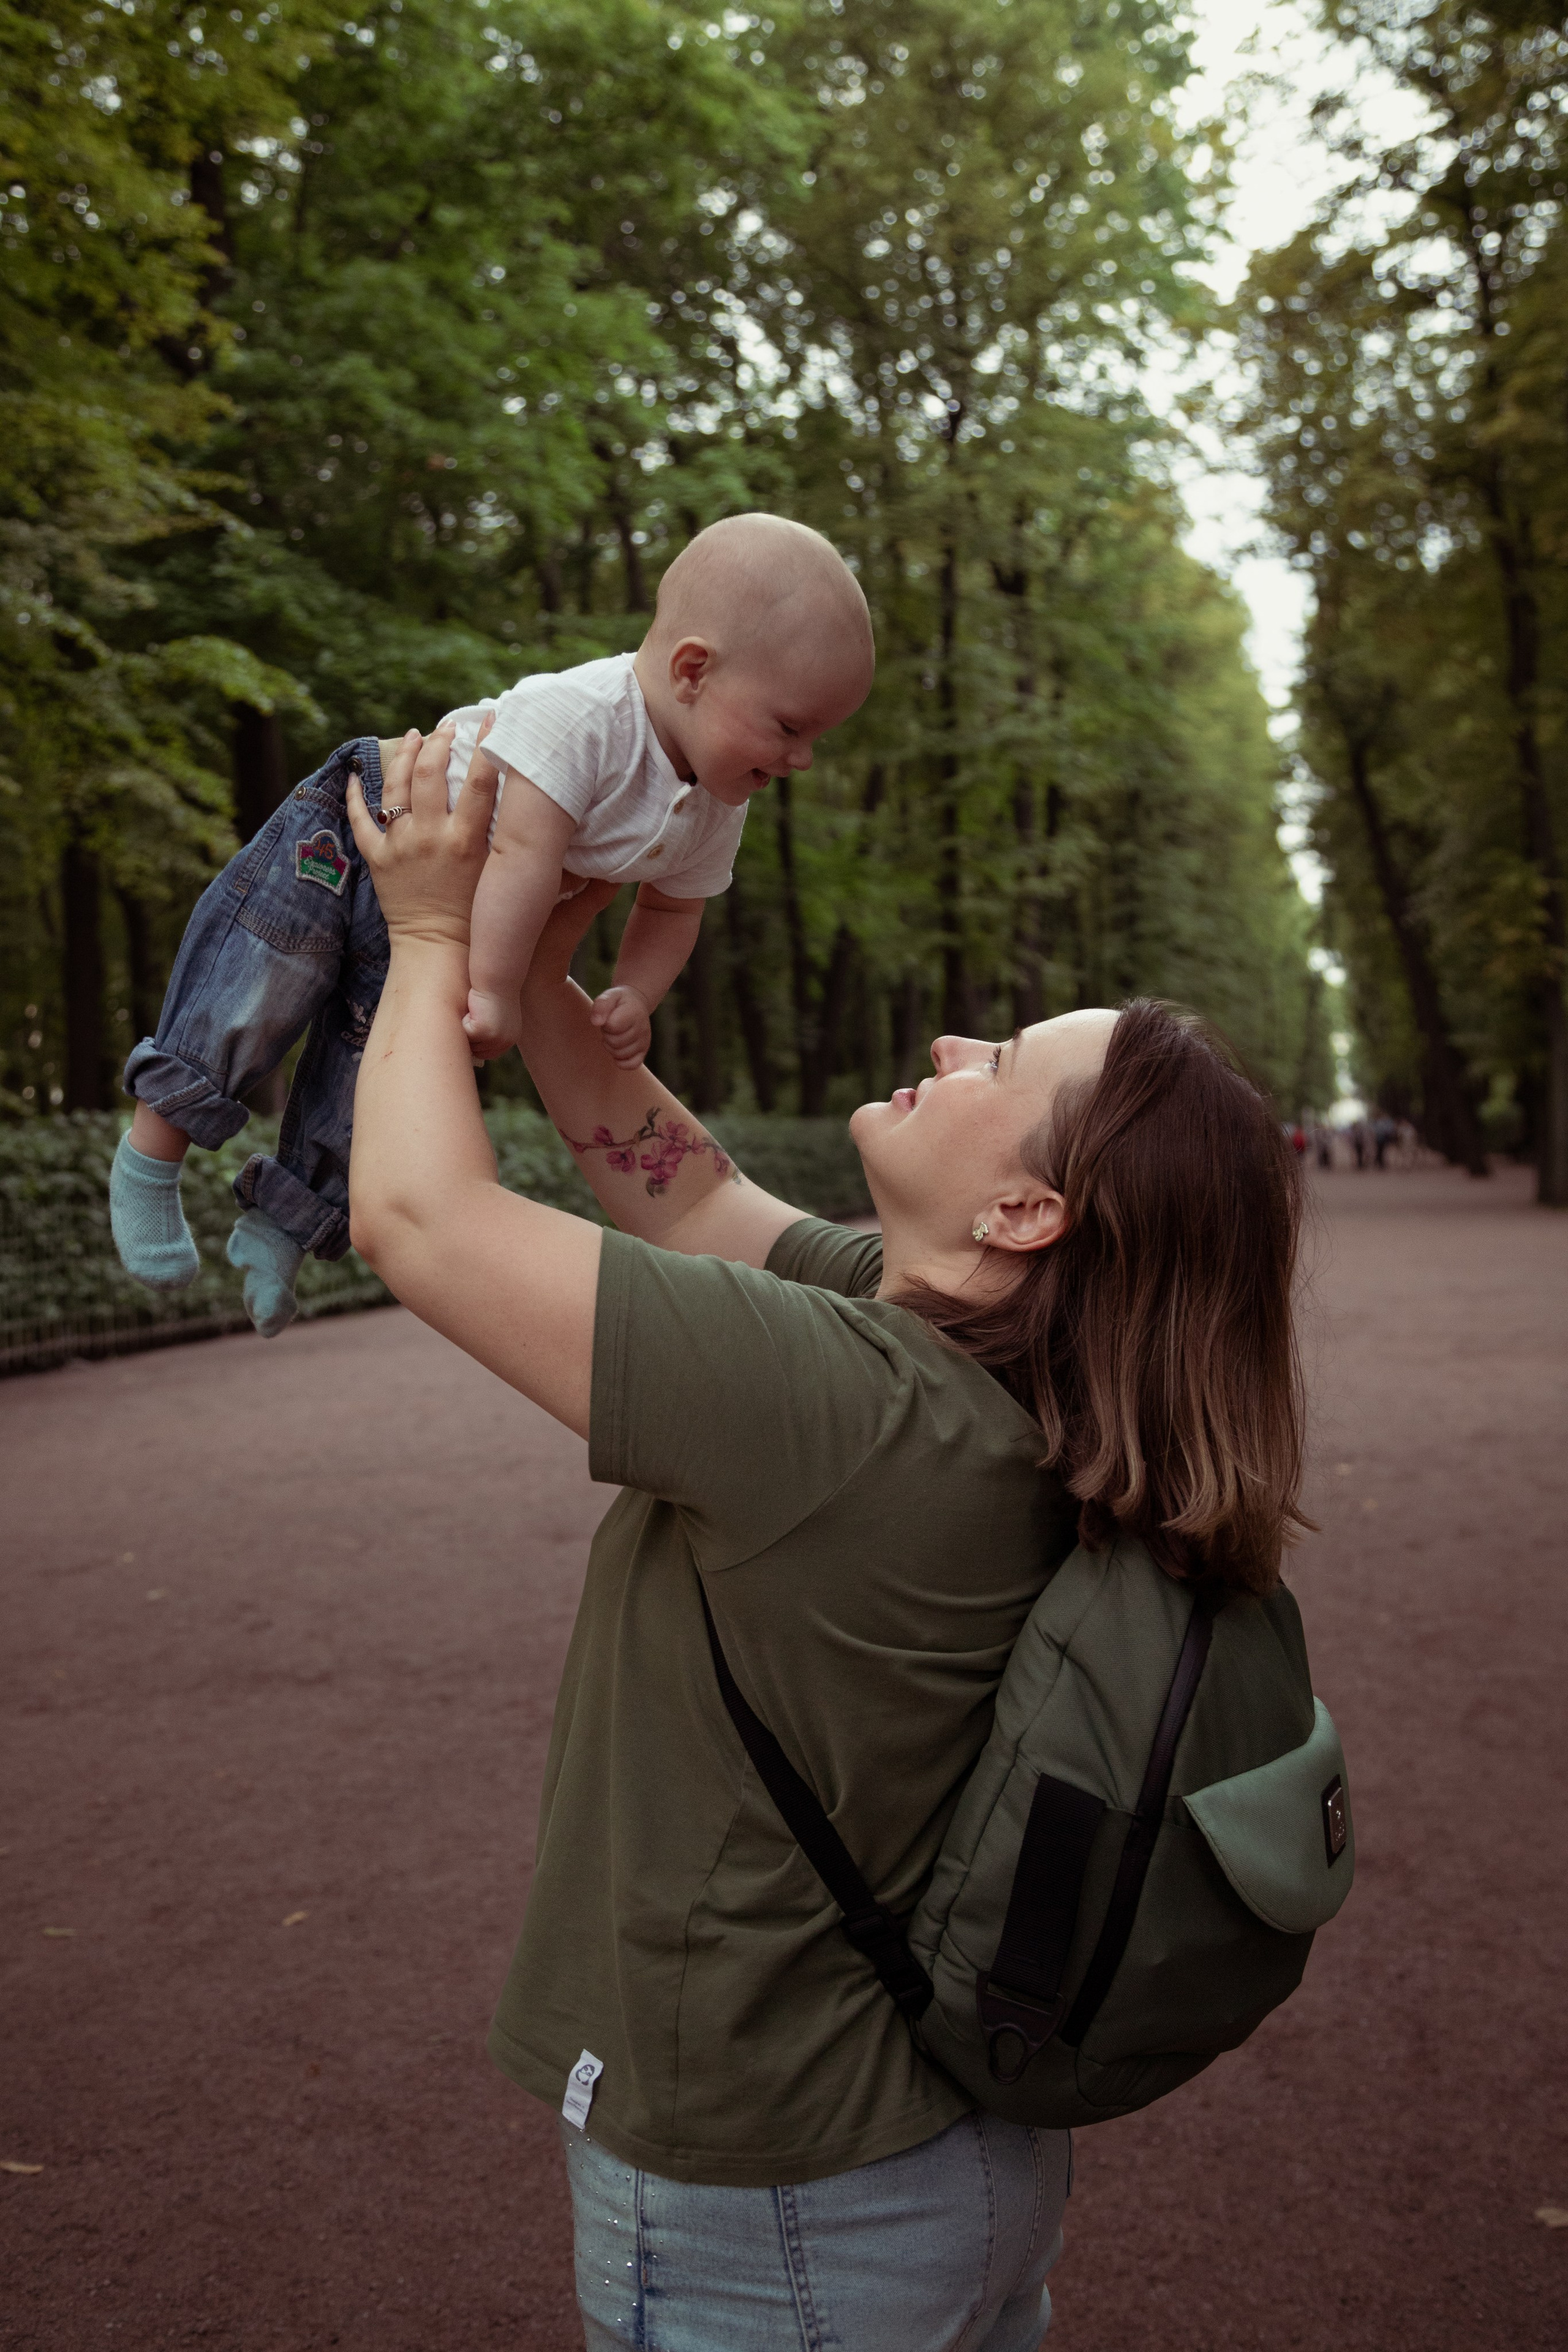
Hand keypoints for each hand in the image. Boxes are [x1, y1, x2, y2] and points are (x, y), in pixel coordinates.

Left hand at [345, 725, 497, 950]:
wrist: (439, 951)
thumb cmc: (478, 918)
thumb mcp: (498, 873)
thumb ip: (505, 838)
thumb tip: (528, 809)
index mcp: (466, 841)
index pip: (479, 780)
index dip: (487, 743)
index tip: (492, 719)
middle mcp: (430, 837)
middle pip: (430, 773)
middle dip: (439, 742)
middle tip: (447, 729)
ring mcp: (400, 846)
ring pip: (396, 786)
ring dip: (405, 755)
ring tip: (414, 736)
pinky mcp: (378, 859)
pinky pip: (360, 820)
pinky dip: (355, 796)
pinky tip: (356, 777)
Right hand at [463, 986, 521, 1060]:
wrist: (497, 979)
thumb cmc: (495, 993)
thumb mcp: (499, 1018)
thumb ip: (492, 1032)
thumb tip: (474, 1047)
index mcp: (510, 1039)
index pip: (488, 1054)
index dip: (478, 1045)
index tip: (472, 1033)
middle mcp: (505, 1041)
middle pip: (478, 1051)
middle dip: (471, 1037)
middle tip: (473, 1018)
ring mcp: (494, 1037)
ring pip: (470, 1043)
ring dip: (467, 1028)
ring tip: (475, 1012)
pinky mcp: (482, 1030)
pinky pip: (464, 1033)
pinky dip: (463, 1021)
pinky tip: (473, 1009)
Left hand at [590, 983, 652, 1069]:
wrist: (637, 1004)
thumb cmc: (620, 1001)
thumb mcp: (609, 995)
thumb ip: (601, 1005)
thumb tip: (596, 1022)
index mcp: (634, 1013)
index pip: (613, 1026)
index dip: (605, 1023)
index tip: (608, 1017)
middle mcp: (642, 1028)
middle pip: (615, 1042)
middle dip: (607, 1035)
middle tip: (610, 1026)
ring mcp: (644, 1041)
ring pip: (620, 1054)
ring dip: (611, 1047)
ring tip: (615, 1035)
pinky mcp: (644, 1051)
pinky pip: (632, 1065)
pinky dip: (621, 1061)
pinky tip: (618, 1050)